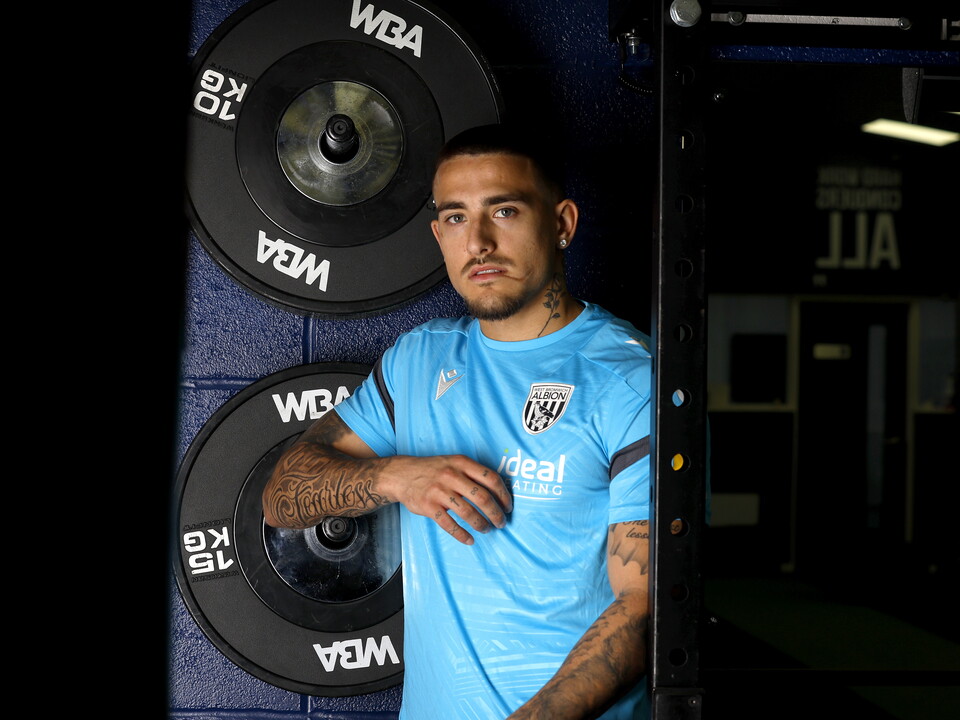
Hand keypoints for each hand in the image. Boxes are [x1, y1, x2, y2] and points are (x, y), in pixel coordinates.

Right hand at [384, 454, 512, 544]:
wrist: (402, 474)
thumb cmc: (433, 470)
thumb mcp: (453, 463)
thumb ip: (472, 473)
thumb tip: (498, 492)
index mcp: (462, 463)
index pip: (491, 478)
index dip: (503, 495)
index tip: (508, 506)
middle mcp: (451, 475)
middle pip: (482, 497)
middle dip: (496, 513)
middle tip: (501, 522)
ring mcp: (439, 491)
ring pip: (468, 512)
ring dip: (481, 524)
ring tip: (486, 529)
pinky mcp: (428, 506)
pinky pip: (449, 524)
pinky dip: (462, 535)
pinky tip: (469, 539)